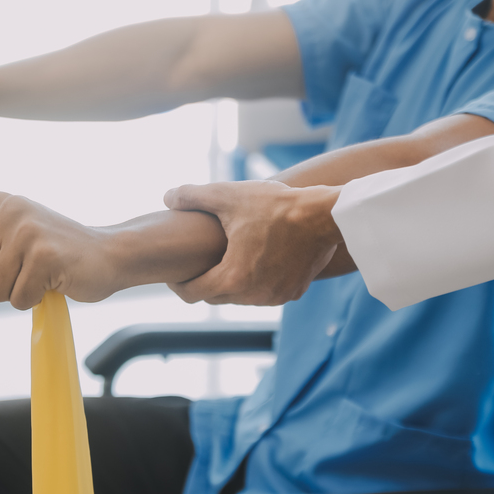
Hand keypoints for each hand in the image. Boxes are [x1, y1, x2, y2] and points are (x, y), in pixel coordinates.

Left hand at [0, 192, 120, 309]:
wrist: (109, 255)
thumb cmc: (56, 251)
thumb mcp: (7, 242)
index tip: (15, 255)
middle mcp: (10, 210)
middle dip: (1, 282)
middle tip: (30, 268)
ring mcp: (27, 231)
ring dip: (18, 293)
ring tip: (42, 274)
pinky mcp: (45, 255)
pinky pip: (18, 298)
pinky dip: (35, 299)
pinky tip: (55, 280)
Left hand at [163, 180, 342, 305]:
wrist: (326, 215)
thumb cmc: (276, 205)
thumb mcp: (229, 195)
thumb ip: (192, 196)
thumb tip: (167, 197)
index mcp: (232, 278)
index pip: (192, 293)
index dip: (178, 284)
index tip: (174, 273)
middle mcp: (253, 296)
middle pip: (216, 297)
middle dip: (204, 282)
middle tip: (197, 264)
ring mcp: (275, 297)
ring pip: (241, 297)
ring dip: (231, 284)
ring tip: (225, 261)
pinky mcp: (294, 292)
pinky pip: (266, 293)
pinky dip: (257, 282)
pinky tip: (255, 262)